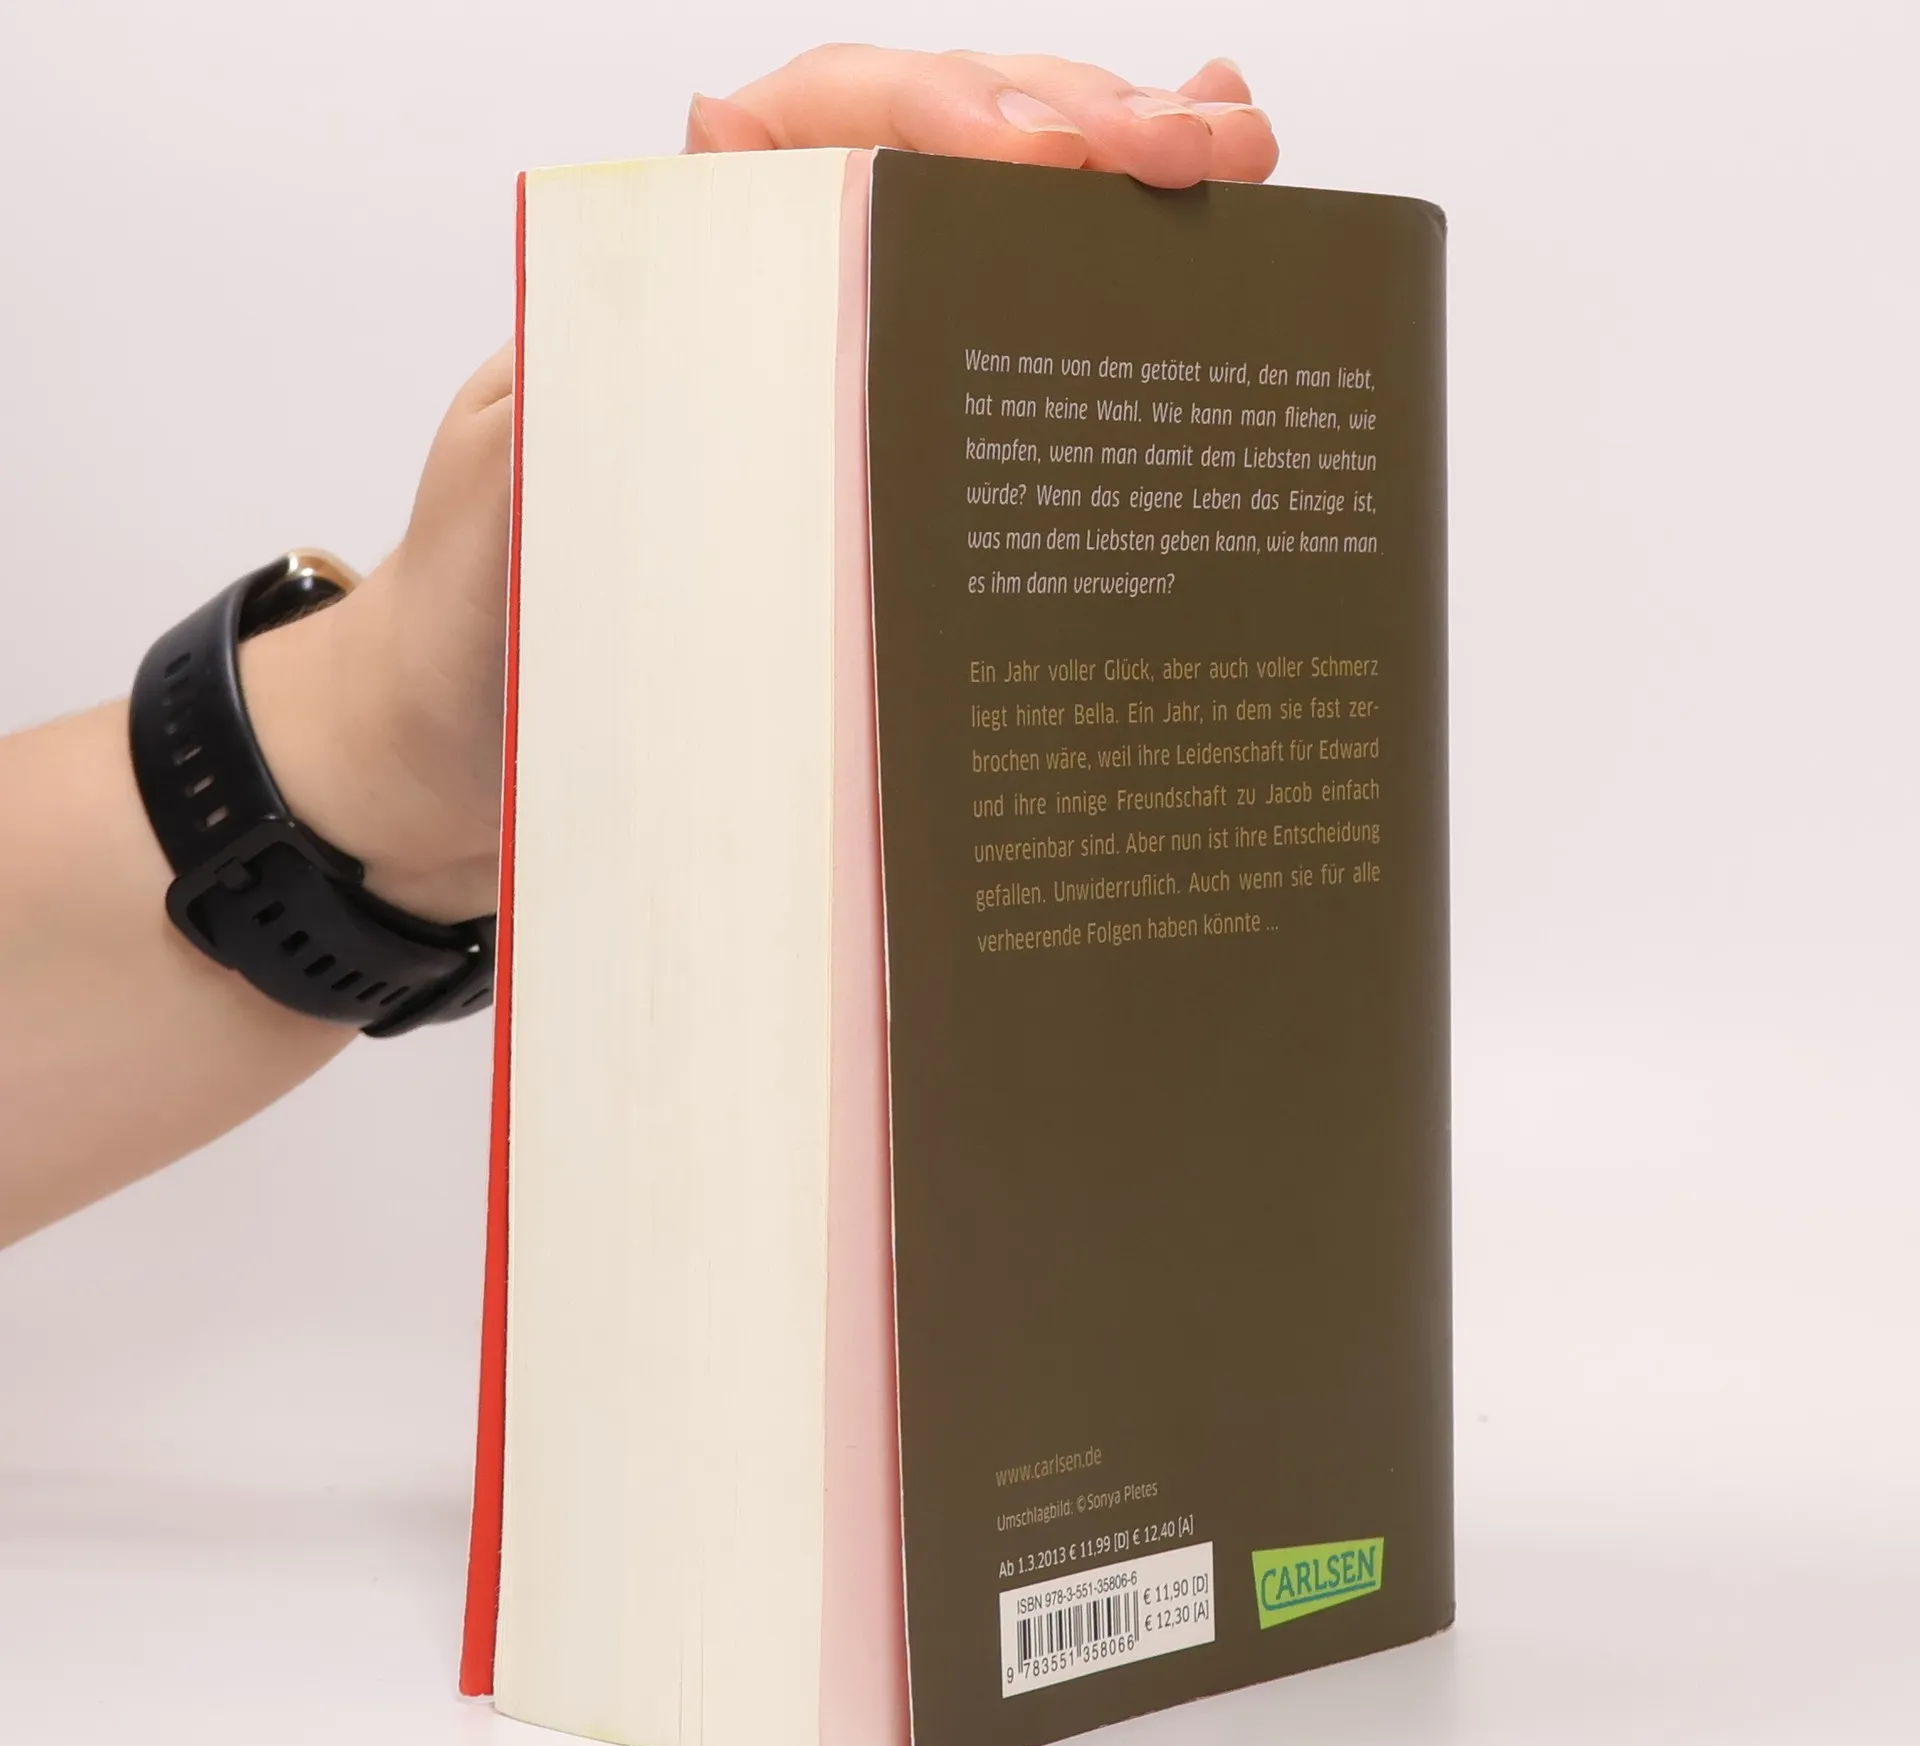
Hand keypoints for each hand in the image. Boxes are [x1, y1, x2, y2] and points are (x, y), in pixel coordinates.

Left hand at [245, 46, 1276, 924]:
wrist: (441, 766)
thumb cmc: (460, 636)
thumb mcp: (515, 504)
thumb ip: (602, 391)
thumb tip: (746, 329)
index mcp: (669, 284)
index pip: (822, 134)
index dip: (950, 119)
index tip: (1061, 153)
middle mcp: (758, 317)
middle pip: (934, 169)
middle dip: (1083, 135)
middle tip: (1217, 155)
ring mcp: (821, 397)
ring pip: (975, 258)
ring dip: (1107, 208)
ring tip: (1234, 174)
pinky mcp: (857, 489)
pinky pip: (974, 388)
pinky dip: (1078, 335)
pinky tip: (1174, 293)